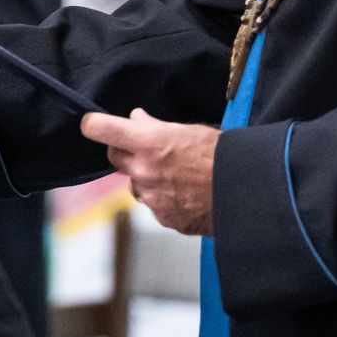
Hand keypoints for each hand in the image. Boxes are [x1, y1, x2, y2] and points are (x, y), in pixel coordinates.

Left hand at [83, 108, 217, 235]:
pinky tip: (185, 192)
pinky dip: (163, 197)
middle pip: (114, 157)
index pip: (101, 129)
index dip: (94, 125)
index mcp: (148, 143)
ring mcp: (151, 197)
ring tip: (176, 173)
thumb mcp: (189, 130)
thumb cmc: (221, 156)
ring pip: (134, 184)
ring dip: (145, 177)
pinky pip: (153, 204)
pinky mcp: (162, 217)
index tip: (92, 123)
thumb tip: (136, 119)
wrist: (243, 192)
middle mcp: (143, 171)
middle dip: (124, 150)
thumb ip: (156, 127)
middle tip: (144, 147)